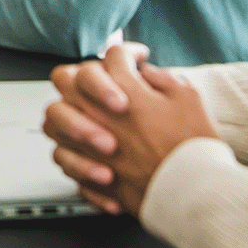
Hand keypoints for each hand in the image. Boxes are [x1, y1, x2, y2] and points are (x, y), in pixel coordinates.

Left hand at [43, 42, 217, 216]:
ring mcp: (88, 145)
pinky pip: (63, 160)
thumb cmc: (191, 148)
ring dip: (67, 117)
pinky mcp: (90, 176)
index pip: (112, 56)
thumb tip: (145, 75)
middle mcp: (98, 115)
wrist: (194, 193)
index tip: (136, 60)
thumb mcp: (187, 98)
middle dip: (81, 76)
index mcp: (123, 91)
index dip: (128, 54)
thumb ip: (161, 79)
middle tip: (102, 85)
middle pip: (66, 79)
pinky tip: (95, 158)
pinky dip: (74, 157)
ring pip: (52, 122)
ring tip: (89, 122)